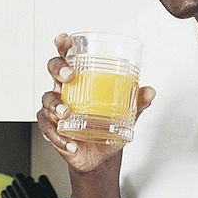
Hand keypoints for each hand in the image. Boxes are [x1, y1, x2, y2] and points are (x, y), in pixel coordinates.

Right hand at [36, 33, 154, 174]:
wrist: (100, 158)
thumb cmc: (107, 129)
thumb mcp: (126, 116)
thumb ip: (137, 104)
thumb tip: (149, 92)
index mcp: (80, 81)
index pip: (69, 57)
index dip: (64, 46)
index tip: (64, 39)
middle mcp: (65, 91)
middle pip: (53, 70)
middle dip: (58, 69)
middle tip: (69, 76)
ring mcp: (56, 110)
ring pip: (47, 100)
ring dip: (55, 106)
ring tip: (66, 114)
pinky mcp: (53, 129)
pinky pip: (48, 129)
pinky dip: (58, 136)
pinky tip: (70, 143)